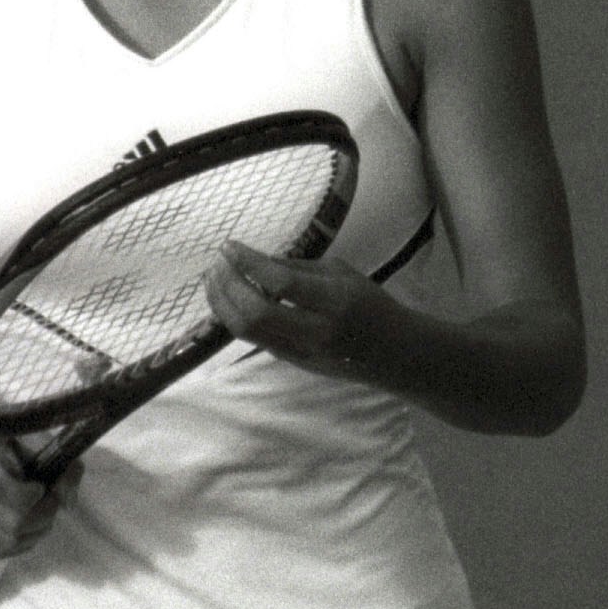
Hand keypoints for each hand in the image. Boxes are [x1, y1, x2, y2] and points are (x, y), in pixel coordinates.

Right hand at [0, 421, 79, 559]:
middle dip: (42, 519)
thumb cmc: (6, 439)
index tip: (42, 488)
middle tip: (51, 505)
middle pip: (10, 523)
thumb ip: (62, 465)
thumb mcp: (38, 440)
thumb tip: (67, 502)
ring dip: (33, 535)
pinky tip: (23, 529)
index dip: (30, 497)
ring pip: (5, 543)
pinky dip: (17, 546)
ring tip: (39, 517)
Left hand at [205, 243, 394, 383]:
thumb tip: (253, 260)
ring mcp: (302, 352)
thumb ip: (297, 267)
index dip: (248, 263)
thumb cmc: (370, 304)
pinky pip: (254, 339)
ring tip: (213, 278)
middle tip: (218, 261)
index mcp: (335, 302)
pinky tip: (227, 299)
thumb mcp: (341, 273)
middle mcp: (316, 331)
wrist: (393, 353)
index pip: (281, 283)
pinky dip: (234, 317)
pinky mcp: (292, 363)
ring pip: (247, 331)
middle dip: (227, 284)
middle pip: (255, 312)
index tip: (230, 245)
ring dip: (222, 303)